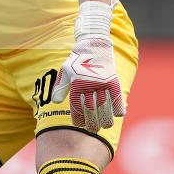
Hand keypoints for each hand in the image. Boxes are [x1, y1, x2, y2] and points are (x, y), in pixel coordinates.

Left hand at [50, 1, 125, 131]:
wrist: (93, 43)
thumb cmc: (77, 60)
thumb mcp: (65, 71)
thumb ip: (60, 87)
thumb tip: (55, 102)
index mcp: (76, 83)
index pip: (76, 107)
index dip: (78, 118)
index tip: (80, 125)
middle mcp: (89, 84)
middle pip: (91, 110)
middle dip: (92, 123)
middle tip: (92, 130)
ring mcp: (102, 82)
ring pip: (104, 107)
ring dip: (105, 119)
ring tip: (105, 126)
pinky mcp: (113, 79)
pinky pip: (117, 97)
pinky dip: (118, 107)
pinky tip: (117, 114)